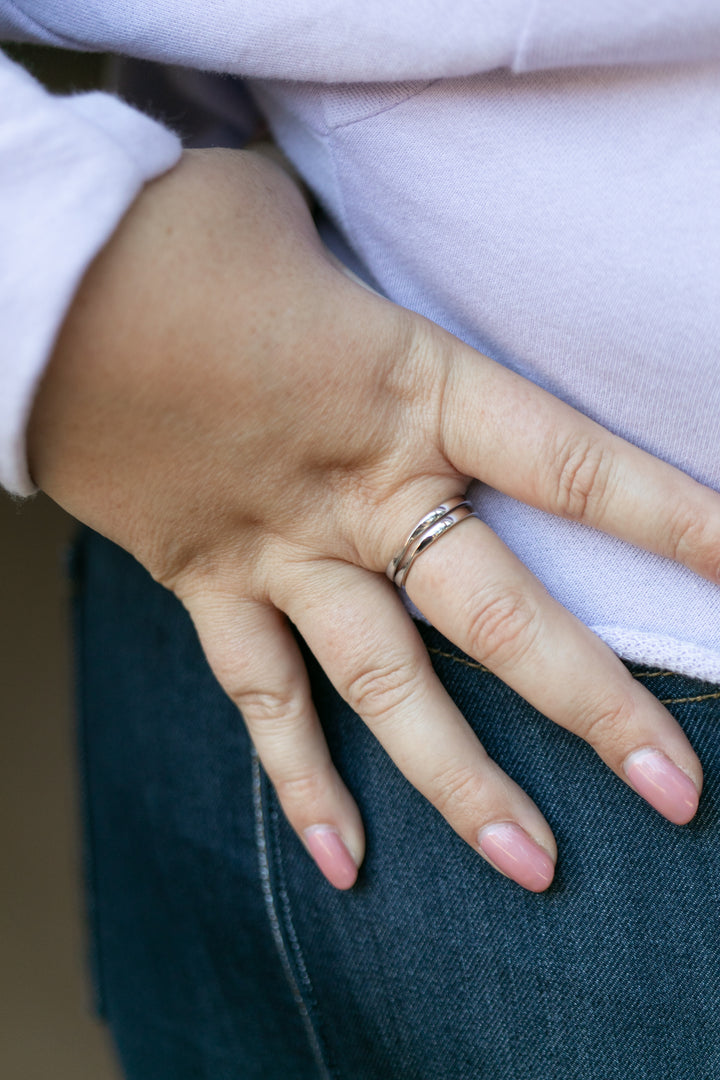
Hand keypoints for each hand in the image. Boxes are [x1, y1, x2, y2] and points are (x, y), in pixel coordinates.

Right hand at [29, 149, 717, 891]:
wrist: (41, 283)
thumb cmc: (181, 237)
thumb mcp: (302, 229)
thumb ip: (368, 278)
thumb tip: (366, 279)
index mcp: (408, 390)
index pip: (570, 466)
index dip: (673, 522)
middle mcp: (359, 489)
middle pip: (498, 617)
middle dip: (592, 706)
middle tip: (677, 792)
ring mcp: (282, 550)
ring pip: (387, 687)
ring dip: (462, 782)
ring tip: (535, 866)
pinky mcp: (208, 584)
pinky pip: (261, 699)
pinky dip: (301, 782)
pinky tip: (346, 862)